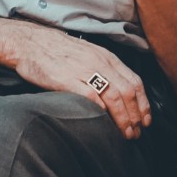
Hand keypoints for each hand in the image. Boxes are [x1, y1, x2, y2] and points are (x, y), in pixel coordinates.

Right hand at [0, 20, 150, 140]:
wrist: (30, 42)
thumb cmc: (58, 52)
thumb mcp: (88, 55)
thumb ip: (104, 70)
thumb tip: (119, 94)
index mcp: (107, 58)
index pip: (135, 82)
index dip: (143, 104)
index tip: (145, 121)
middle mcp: (100, 63)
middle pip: (128, 92)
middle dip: (136, 116)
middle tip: (136, 133)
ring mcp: (84, 70)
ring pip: (114, 96)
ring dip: (123, 118)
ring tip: (125, 134)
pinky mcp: (67, 79)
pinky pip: (91, 96)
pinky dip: (102, 111)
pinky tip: (104, 123)